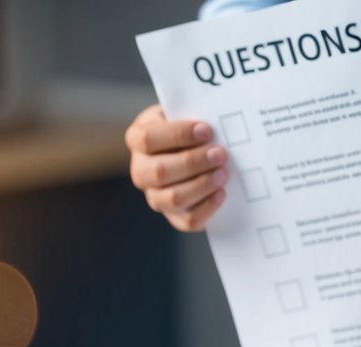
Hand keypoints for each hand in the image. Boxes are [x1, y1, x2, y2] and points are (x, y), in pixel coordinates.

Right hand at [126, 104, 227, 231]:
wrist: (195, 149)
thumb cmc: (190, 127)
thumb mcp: (185, 111)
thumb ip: (192, 113)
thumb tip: (214, 122)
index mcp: (137, 139)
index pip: (148, 139)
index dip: (178, 135)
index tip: (206, 130)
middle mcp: (141, 171)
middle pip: (159, 172)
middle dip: (193, 162)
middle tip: (220, 154)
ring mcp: (155, 196)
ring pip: (172, 199)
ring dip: (201, 186)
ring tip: (223, 173)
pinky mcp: (174, 216)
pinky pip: (188, 220)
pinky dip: (207, 208)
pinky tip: (222, 192)